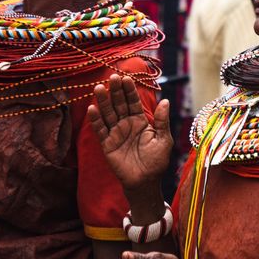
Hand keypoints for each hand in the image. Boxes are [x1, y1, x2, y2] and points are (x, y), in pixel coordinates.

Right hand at [87, 75, 172, 190]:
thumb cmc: (157, 161)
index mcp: (140, 121)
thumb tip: (166, 101)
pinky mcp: (107, 144)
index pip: (133, 102)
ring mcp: (116, 133)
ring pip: (108, 113)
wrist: (146, 181)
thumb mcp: (164, 139)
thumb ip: (162, 121)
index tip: (126, 77)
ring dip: (103, 101)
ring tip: (98, 88)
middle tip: (112, 77)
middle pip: (119, 104)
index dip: (129, 90)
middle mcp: (126, 124)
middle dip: (115, 91)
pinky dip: (96, 120)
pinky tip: (92, 108)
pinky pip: (100, 130)